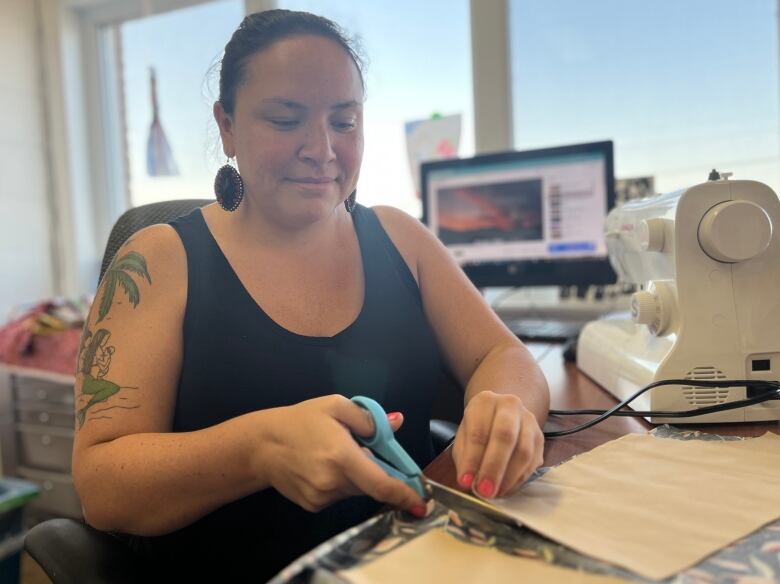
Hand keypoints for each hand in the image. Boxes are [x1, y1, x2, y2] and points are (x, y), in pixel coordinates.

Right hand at [261, 395, 425, 513]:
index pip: (381, 483)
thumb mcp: (335, 406)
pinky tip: (323, 466)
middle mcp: (332, 482)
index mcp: (342, 456)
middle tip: (363, 451)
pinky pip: (340, 495)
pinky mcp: (313, 505)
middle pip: (371, 485)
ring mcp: (322, 497)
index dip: (404, 494)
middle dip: (377, 471)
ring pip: (356, 490)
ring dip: (357, 476)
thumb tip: (397, 422)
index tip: (422, 504)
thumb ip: (368, 417)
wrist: (262, 445)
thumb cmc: (300, 421)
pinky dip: (341, 483)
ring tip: (336, 454)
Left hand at [451, 391, 543, 498]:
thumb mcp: (464, 438)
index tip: (465, 481)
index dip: (472, 458)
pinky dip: (518, 480)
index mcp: (485, 401)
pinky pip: (533, 462)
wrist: (502, 413)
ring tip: (494, 494)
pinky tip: (506, 489)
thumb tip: (469, 481)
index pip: (479, 430)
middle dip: (494, 467)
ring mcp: (529, 420)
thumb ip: (465, 457)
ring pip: (524, 451)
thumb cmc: (478, 428)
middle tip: (484, 491)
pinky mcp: (540, 438)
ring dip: (508, 477)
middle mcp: (510, 405)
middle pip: (505, 436)